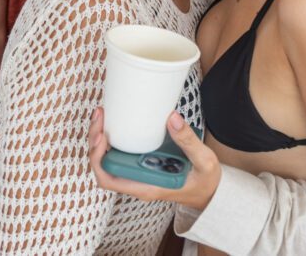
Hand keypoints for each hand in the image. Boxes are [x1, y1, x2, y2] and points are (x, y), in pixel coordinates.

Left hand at [89, 108, 220, 210]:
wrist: (210, 192)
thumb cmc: (205, 181)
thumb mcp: (203, 161)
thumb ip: (188, 141)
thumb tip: (172, 118)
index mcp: (147, 186)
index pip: (110, 179)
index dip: (99, 158)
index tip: (102, 136)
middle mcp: (138, 181)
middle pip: (104, 165)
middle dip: (95, 141)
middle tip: (100, 115)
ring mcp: (140, 172)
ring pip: (110, 158)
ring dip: (101, 137)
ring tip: (103, 115)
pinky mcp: (144, 163)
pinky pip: (122, 153)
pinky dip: (115, 137)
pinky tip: (117, 121)